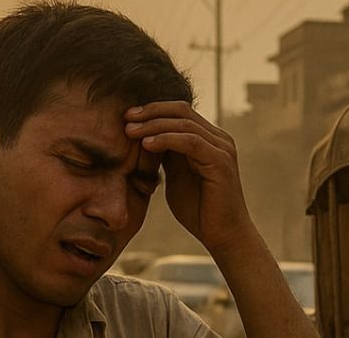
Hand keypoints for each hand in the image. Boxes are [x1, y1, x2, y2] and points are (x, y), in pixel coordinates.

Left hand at [124, 101, 252, 253]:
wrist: (223, 237)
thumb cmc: (199, 210)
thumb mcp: (176, 177)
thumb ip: (166, 156)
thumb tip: (144, 138)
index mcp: (209, 138)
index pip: (178, 112)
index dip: (152, 110)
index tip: (126, 117)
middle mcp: (218, 138)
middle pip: (181, 110)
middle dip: (150, 111)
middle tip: (125, 117)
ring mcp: (222, 147)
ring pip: (184, 123)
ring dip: (153, 125)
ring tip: (130, 131)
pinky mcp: (221, 161)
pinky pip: (190, 142)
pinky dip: (166, 139)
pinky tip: (146, 145)